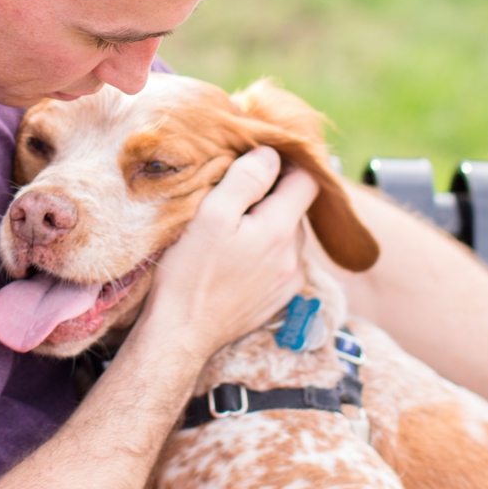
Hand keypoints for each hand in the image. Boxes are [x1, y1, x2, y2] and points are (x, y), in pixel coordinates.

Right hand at [140, 147, 319, 363]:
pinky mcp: (279, 298)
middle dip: (272, 196)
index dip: (286, 164)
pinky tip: (235, 258)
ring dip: (268, 225)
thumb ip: (244, 180)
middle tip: (234, 195)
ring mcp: (289, 280)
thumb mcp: (208, 217)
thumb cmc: (188, 275)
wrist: (181, 335)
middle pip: (296, 208)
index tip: (257, 162)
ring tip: (231, 228)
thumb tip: (269, 154)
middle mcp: (293, 255)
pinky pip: (282, 262)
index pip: (306, 180)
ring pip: (288, 236)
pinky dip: (265, 252)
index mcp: (279, 229)